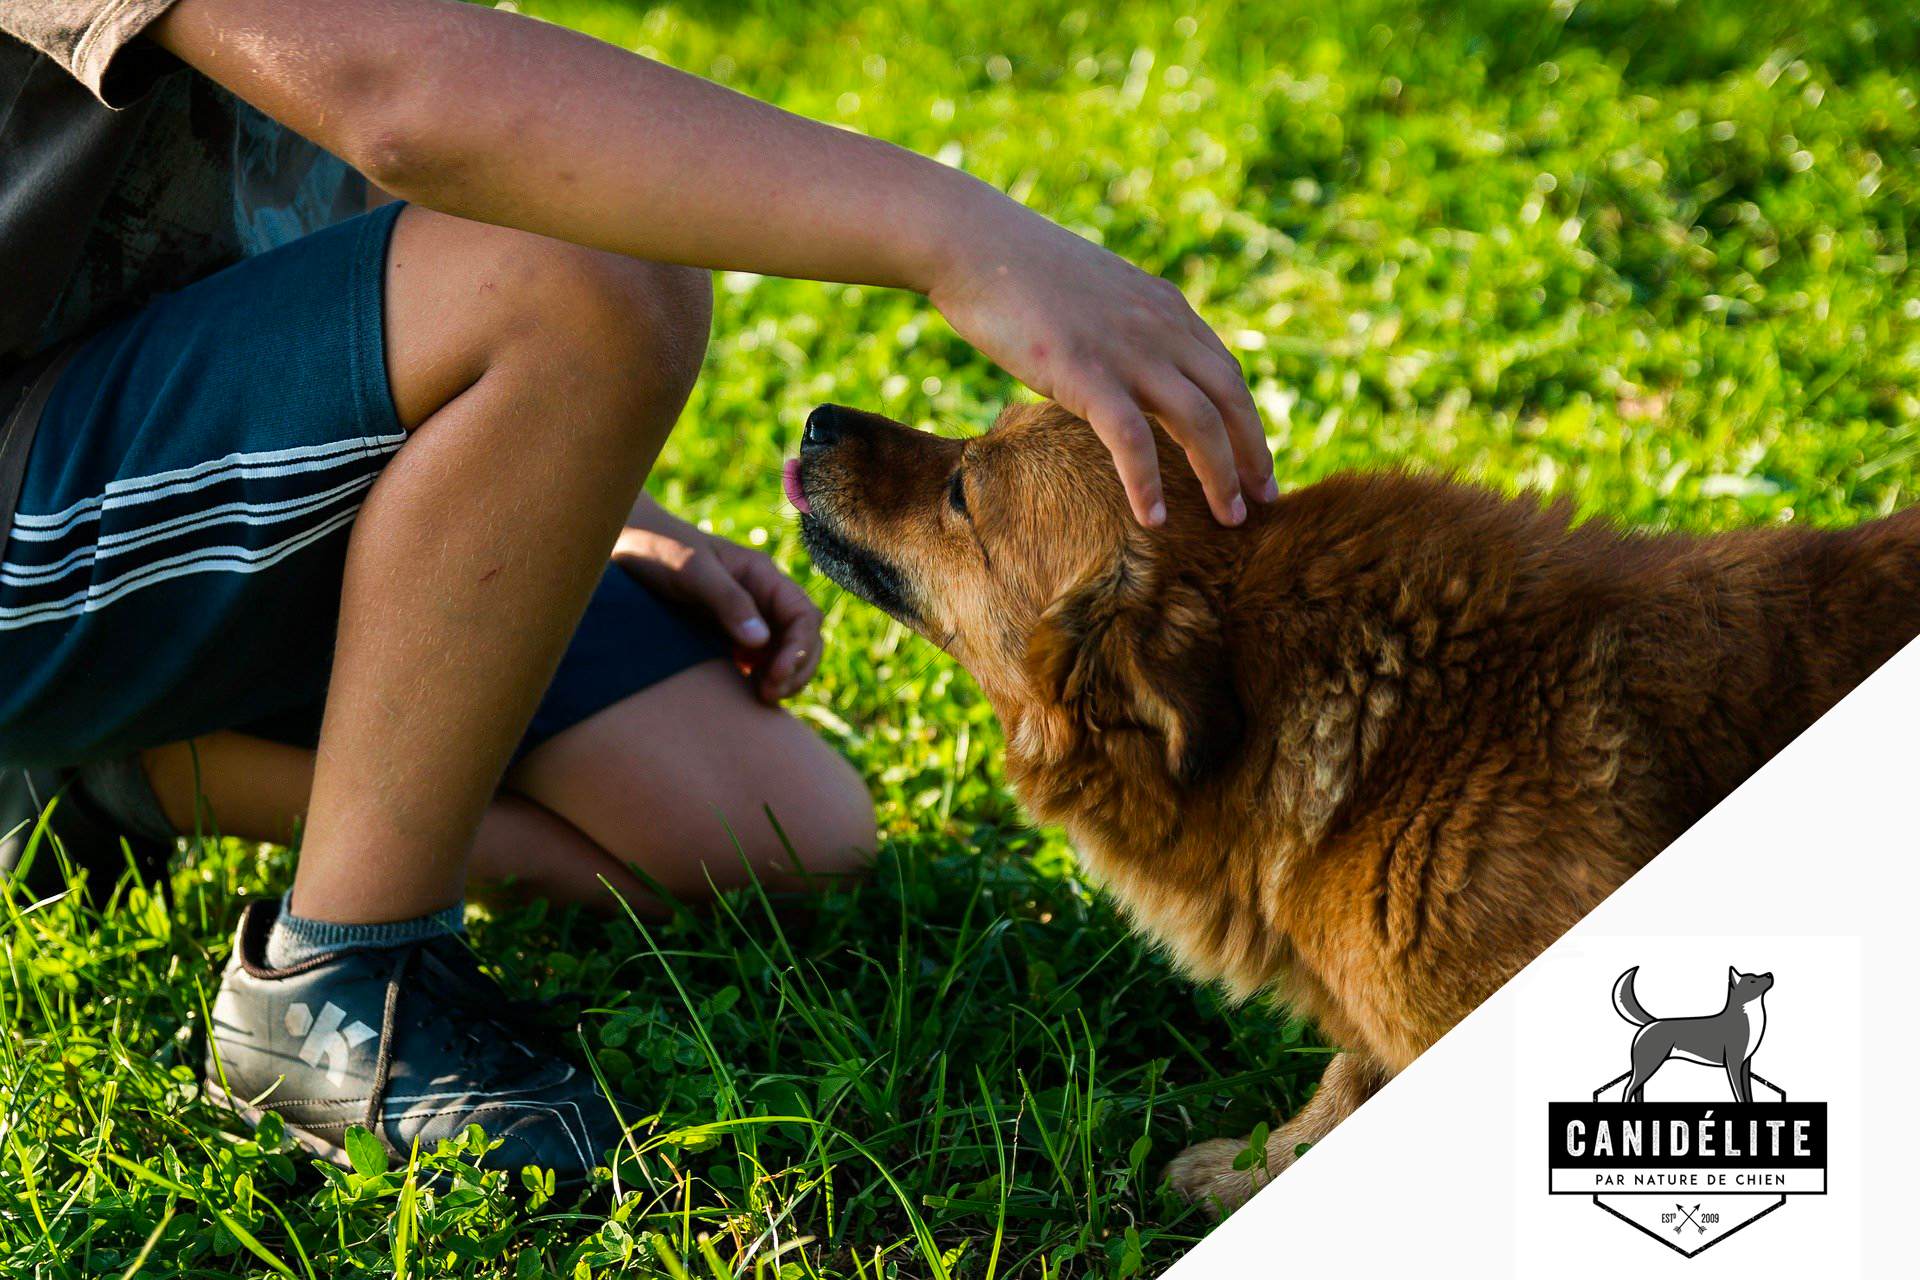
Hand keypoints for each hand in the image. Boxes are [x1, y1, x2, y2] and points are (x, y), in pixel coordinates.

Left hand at [614, 497, 822, 702]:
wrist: (624, 545)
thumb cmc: (659, 549)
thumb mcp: (693, 571)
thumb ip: (728, 601)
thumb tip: (761, 641)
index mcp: (763, 576)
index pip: (804, 616)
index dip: (800, 649)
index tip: (776, 674)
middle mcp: (762, 598)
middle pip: (803, 638)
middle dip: (797, 668)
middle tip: (770, 695)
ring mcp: (746, 618)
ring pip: (784, 653)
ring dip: (783, 678)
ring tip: (762, 698)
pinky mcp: (726, 635)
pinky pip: (757, 662)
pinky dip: (760, 679)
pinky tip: (744, 694)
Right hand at [926, 206, 1275, 526]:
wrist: (974, 244)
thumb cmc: (1019, 273)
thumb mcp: (1095, 294)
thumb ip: (1124, 327)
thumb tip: (1124, 365)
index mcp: (1165, 309)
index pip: (1226, 373)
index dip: (1247, 421)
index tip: (1254, 462)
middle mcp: (1160, 328)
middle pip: (1230, 399)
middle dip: (1253, 454)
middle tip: (1265, 500)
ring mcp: (1127, 350)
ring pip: (1199, 422)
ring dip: (1220, 476)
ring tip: (1231, 520)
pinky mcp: (1086, 373)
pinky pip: (1132, 440)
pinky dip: (1147, 483)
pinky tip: (1153, 519)